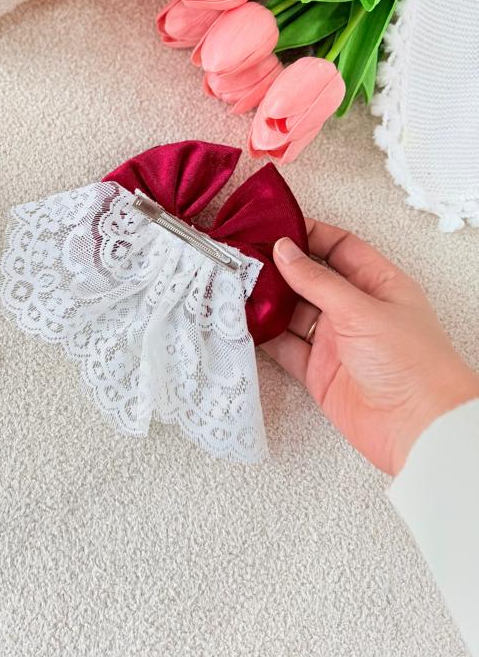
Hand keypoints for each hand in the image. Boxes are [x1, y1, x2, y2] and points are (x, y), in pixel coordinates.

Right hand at [262, 219, 478, 475]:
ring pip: (293, 314)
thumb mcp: (362, 309)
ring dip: (268, 303)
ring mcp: (337, 342)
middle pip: (311, 280)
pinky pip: (286, 347)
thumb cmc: (412, 364)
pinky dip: (265, 337)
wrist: (418, 427)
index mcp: (379, 285)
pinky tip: (247, 325)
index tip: (276, 229)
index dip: (310, 235)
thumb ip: (318, 280)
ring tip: (238, 288)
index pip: (341, 248)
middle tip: (247, 258)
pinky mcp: (320, 372)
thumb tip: (285, 251)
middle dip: (280, 270)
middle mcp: (356, 311)